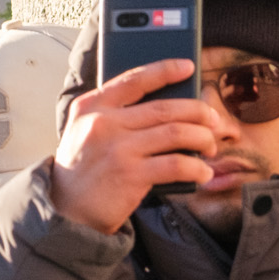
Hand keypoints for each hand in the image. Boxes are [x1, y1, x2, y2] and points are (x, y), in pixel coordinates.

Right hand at [46, 58, 227, 233]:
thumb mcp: (85, 131)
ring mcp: (118, 148)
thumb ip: (114, 115)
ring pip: (176, 132)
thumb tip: (167, 109)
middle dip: (198, 112)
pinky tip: (203, 172)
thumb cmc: (83, 171)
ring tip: (210, 147)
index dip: (166, 70)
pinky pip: (176, 164)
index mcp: (91, 106)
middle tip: (213, 120)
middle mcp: (103, 122)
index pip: (134, 80)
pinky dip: (197, 168)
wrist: (65, 211)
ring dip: (202, 138)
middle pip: (165, 107)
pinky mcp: (131, 175)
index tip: (188, 68)